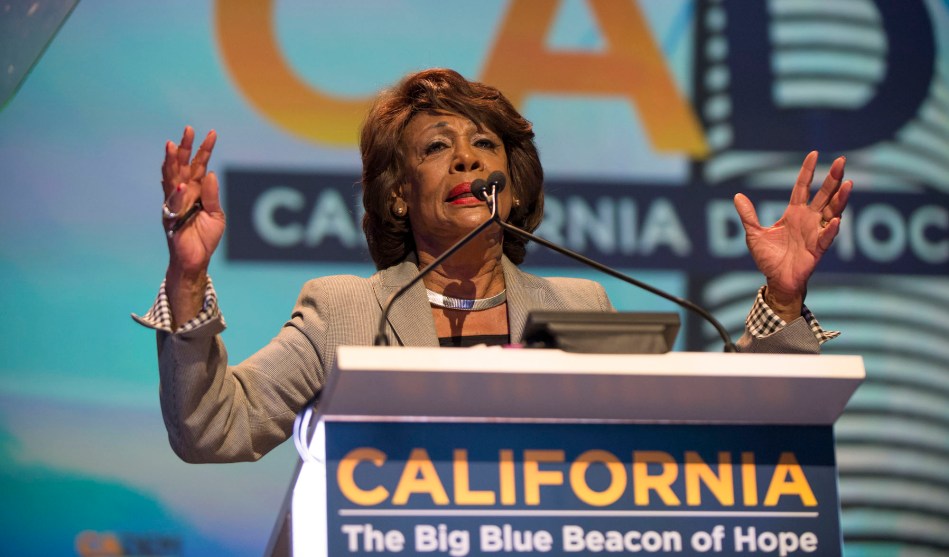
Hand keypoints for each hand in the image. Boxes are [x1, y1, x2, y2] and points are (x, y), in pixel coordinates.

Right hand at [161, 126, 225, 276]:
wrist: (196, 261)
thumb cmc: (205, 238)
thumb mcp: (216, 215)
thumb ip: (212, 196)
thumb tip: (210, 173)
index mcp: (197, 191)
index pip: (200, 165)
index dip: (205, 149)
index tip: (212, 133)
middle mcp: (183, 194)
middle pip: (183, 166)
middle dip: (185, 148)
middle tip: (188, 129)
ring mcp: (174, 204)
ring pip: (172, 179)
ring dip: (172, 162)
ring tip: (173, 146)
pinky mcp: (169, 218)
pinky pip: (173, 204)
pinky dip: (177, 195)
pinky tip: (182, 186)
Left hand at [733, 151, 852, 321]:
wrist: (776, 281)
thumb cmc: (768, 258)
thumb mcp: (754, 234)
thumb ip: (748, 216)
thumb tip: (737, 196)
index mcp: (794, 213)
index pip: (802, 187)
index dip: (808, 171)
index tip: (814, 154)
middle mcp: (808, 220)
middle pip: (823, 195)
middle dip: (832, 179)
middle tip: (841, 161)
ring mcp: (815, 233)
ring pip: (831, 212)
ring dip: (839, 199)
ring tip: (847, 184)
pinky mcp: (817, 249)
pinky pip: (826, 237)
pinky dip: (831, 229)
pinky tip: (835, 220)